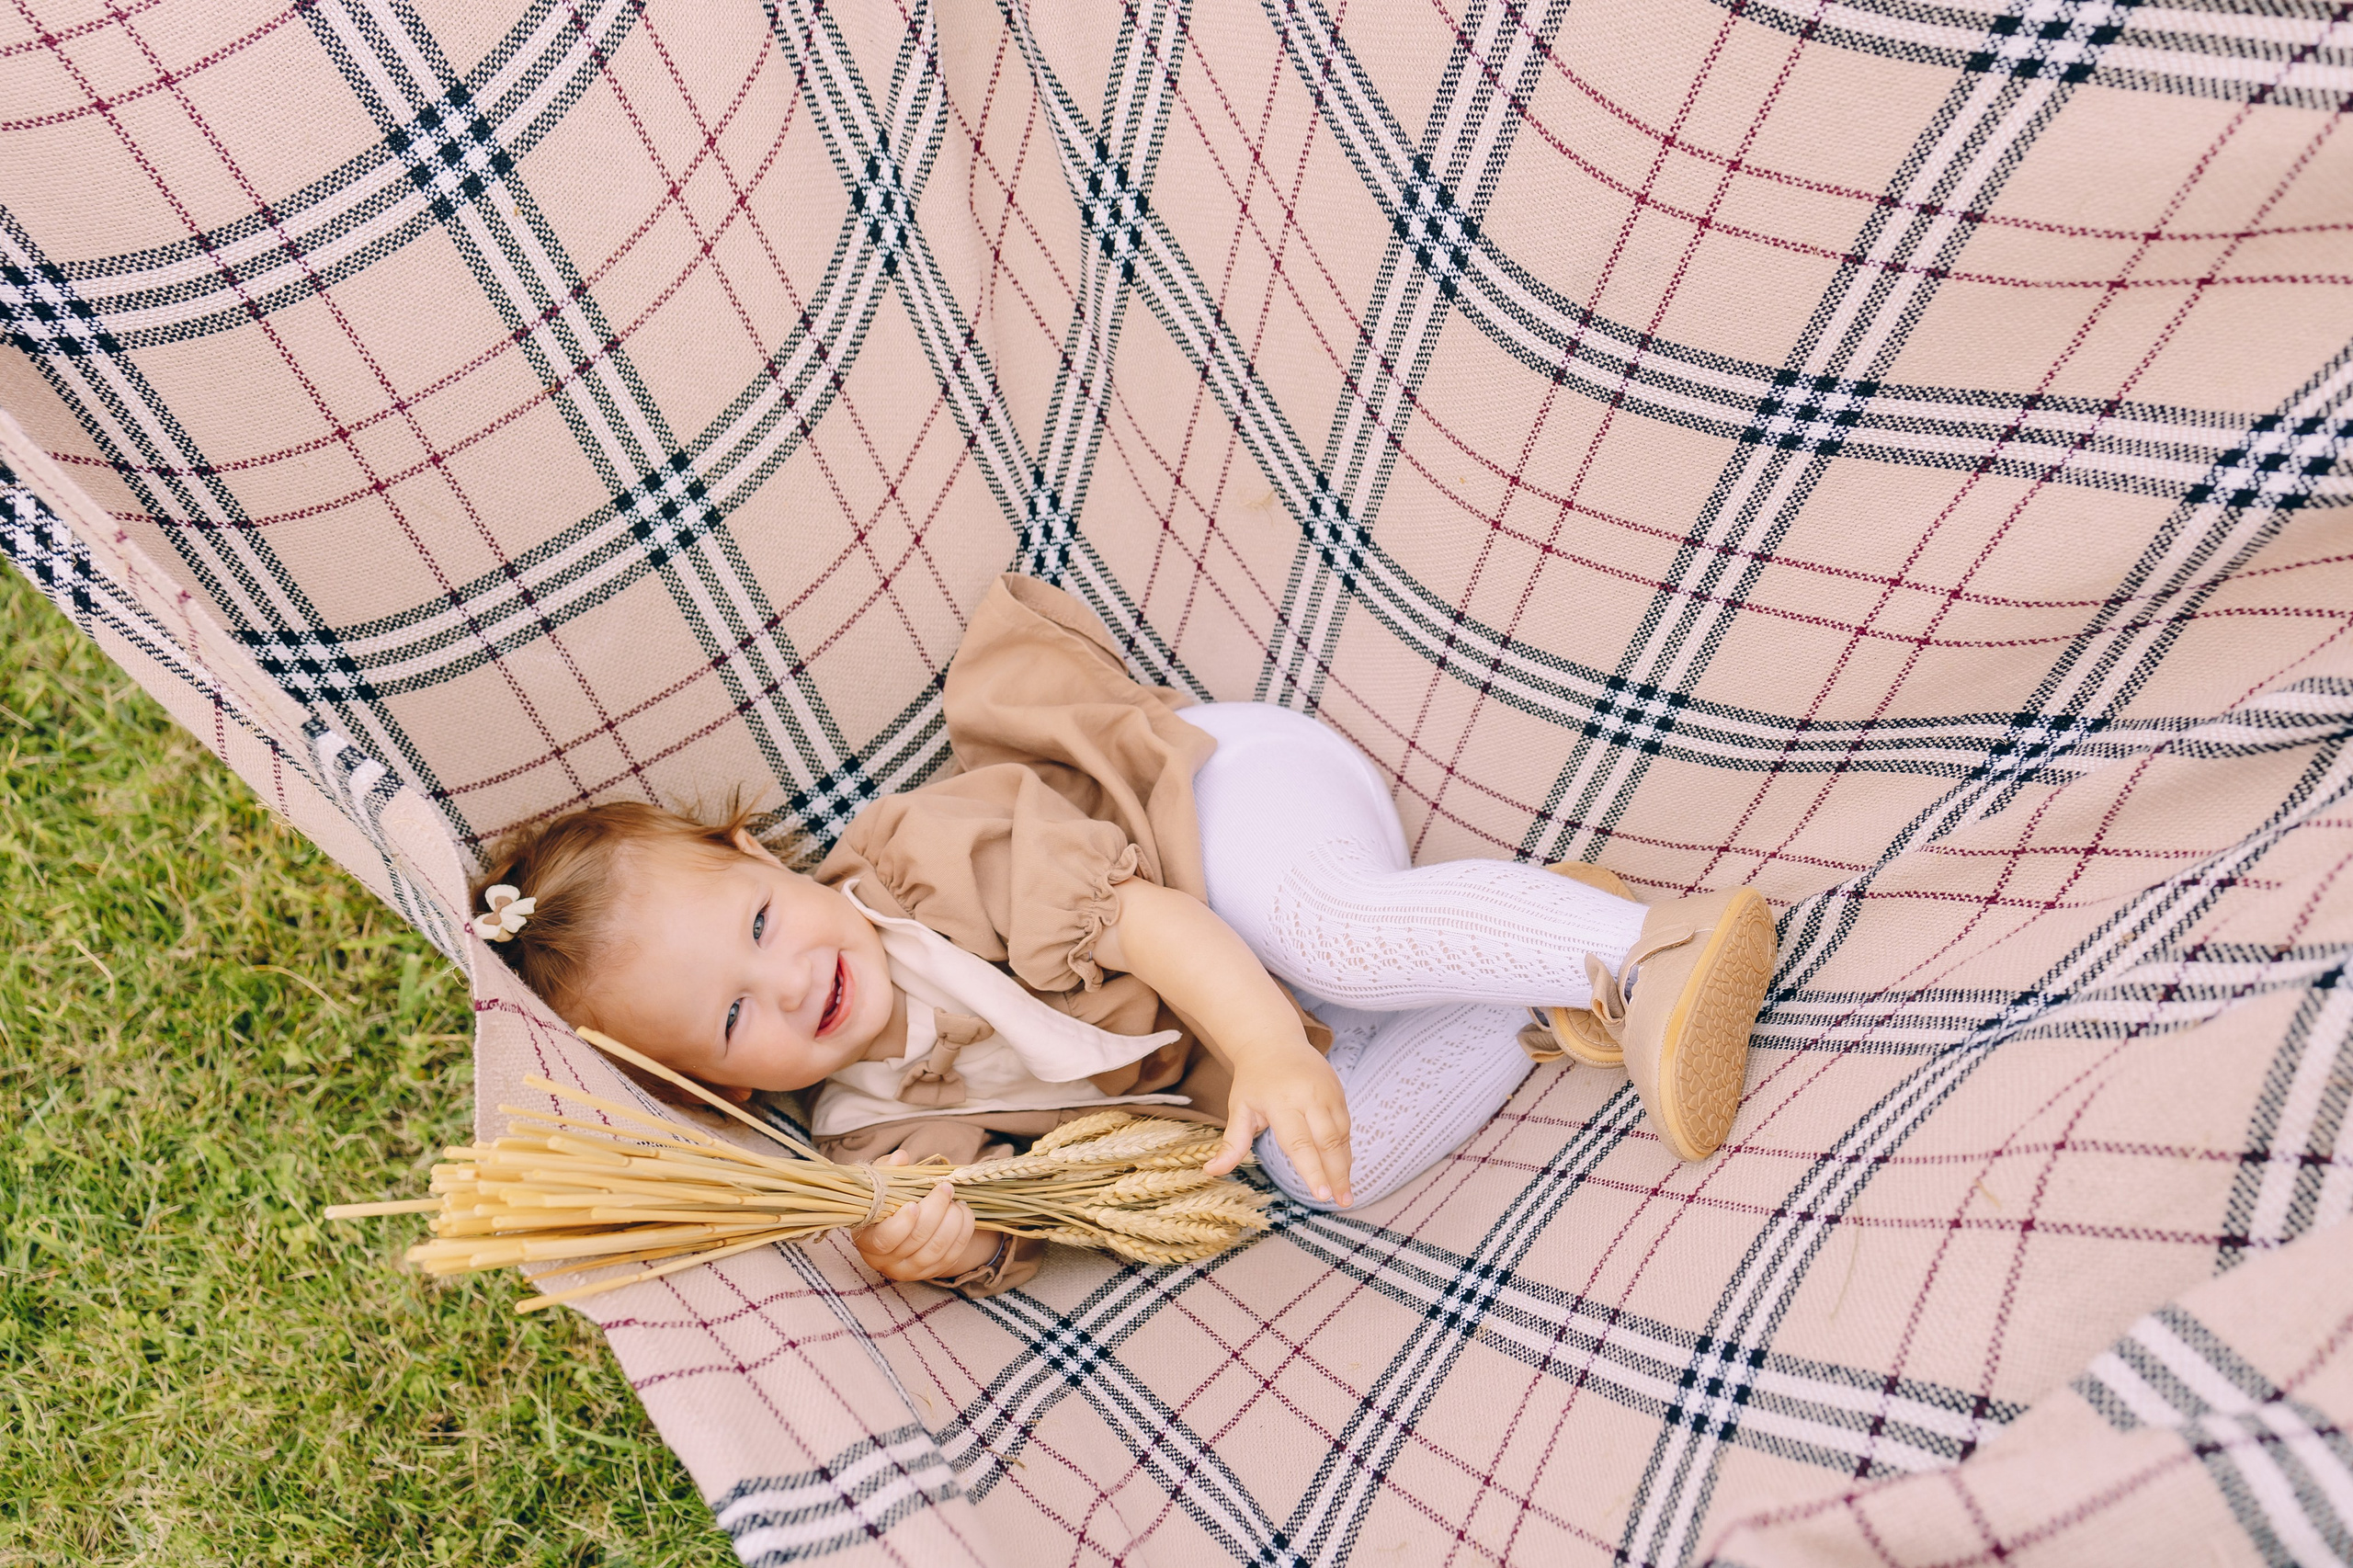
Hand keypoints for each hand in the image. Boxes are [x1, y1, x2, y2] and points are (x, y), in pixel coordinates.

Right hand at [851, 1154, 998, 1281]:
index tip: (914, 1203)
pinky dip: (963, 1231)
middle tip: (945, 1188)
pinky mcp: (932, 1271)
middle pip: (917, 1240)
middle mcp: (888, 1261)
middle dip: (936, 1210)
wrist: (901, 1227)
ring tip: (956, 1201)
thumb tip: (901, 1157)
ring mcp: (911, 1270)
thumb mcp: (882, 1185)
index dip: (902, 1223)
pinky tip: (963, 1213)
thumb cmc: (887, 1203)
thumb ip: (888, 1170)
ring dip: (953, 1220)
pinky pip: (953, 1254)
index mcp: (868, 1240)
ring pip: (937, 1248)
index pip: (885, 1239)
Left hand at [1212, 1046, 1351, 1205]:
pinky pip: (1346, 1126)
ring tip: (1345, 1194)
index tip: (1321, 1195)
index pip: (1299, 1143)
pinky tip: (1343, 1169)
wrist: (1274, 1041)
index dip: (1312, 1170)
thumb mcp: (1239, 1108)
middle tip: (1342, 1202)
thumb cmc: (1253, 1079)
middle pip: (1327, 1142)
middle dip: (1336, 1175)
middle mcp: (1309, 1097)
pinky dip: (1345, 1149)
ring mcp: (1327, 1093)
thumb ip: (1232, 1143)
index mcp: (1281, 1102)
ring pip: (1341, 1135)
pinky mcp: (1338, 1091)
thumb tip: (1210, 1172)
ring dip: (1344, 1165)